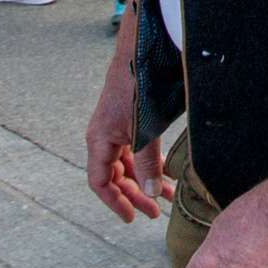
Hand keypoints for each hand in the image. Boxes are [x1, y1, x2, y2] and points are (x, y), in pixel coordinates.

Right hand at [84, 64, 171, 222]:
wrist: (141, 50)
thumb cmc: (137, 86)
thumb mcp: (144, 130)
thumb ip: (147, 162)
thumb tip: (151, 193)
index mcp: (99, 140)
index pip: (100, 182)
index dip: (114, 202)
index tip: (131, 218)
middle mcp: (104, 136)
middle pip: (115, 176)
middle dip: (135, 196)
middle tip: (156, 213)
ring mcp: (117, 127)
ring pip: (128, 164)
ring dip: (146, 181)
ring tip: (168, 197)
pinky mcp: (129, 119)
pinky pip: (136, 149)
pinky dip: (150, 163)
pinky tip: (165, 172)